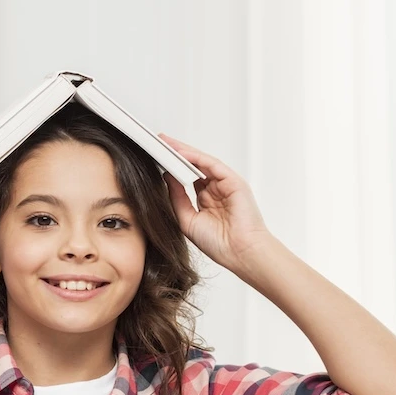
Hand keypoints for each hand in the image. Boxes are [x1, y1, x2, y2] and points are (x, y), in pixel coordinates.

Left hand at [159, 134, 274, 274]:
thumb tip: (166, 177)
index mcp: (207, 200)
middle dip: (176, 154)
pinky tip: (181, 154)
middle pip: (194, 166)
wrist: (240, 253)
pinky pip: (212, 165)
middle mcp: (217, 190)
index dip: (172, 168)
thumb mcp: (187, 219)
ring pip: (202, 162)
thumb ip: (177, 197)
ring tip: (166, 143)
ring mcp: (226, 185)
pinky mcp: (234, 181)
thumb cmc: (218, 243)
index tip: (156, 159)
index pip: (187, 178)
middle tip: (159, 141)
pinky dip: (196, 158)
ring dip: (184, 152)